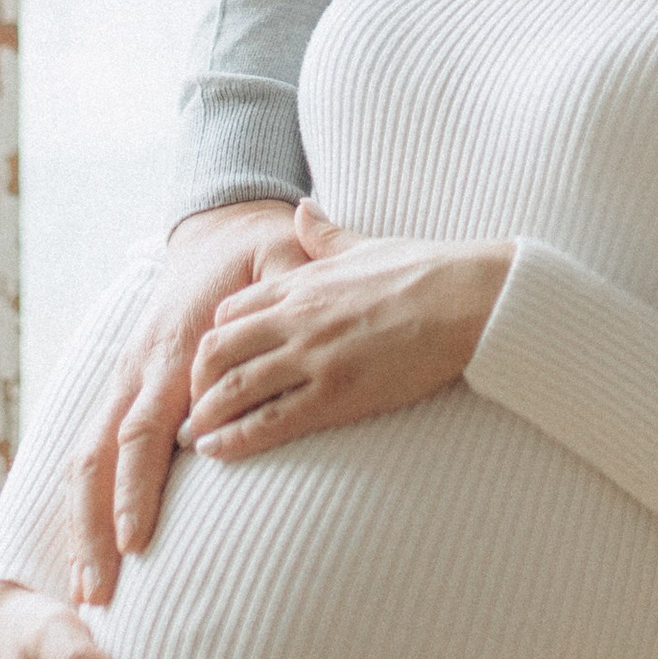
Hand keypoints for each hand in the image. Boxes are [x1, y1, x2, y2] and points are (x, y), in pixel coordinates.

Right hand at [70, 197, 307, 603]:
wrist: (223, 227)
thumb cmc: (261, 250)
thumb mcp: (283, 255)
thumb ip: (291, 280)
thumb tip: (293, 308)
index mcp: (173, 346)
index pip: (144, 428)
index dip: (136, 487)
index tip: (136, 543)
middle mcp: (138, 368)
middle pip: (101, 456)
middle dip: (94, 528)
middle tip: (98, 596)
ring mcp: (124, 379)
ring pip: (86, 459)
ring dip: (82, 526)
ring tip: (88, 593)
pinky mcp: (125, 389)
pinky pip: (93, 450)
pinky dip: (87, 504)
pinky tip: (90, 553)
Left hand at [180, 203, 512, 459]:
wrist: (469, 299)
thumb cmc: (426, 270)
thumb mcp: (365, 244)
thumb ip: (325, 234)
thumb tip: (301, 208)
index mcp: (303, 281)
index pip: (232, 311)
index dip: (212, 339)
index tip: (206, 363)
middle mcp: (298, 317)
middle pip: (219, 349)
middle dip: (196, 380)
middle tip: (188, 406)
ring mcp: (314, 356)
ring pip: (235, 386)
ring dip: (205, 414)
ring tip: (190, 436)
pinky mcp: (337, 393)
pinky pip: (271, 421)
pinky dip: (235, 438)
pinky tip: (218, 450)